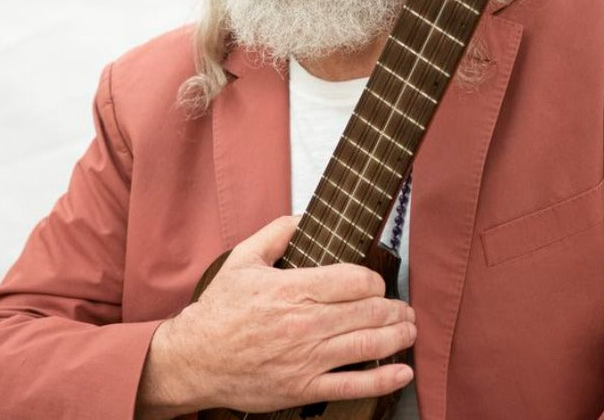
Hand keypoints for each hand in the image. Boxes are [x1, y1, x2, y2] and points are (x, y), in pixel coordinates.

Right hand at [136, 215, 415, 417]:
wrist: (195, 359)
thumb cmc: (218, 312)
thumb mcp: (241, 261)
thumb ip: (275, 234)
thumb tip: (302, 216)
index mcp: (292, 289)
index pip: (355, 280)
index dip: (375, 281)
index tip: (376, 284)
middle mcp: (305, 323)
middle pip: (369, 312)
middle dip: (395, 309)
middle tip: (404, 308)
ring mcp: (307, 358)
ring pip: (369, 345)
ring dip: (398, 336)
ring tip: (408, 330)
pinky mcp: (304, 387)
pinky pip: (354, 385)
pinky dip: (384, 380)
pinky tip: (402, 371)